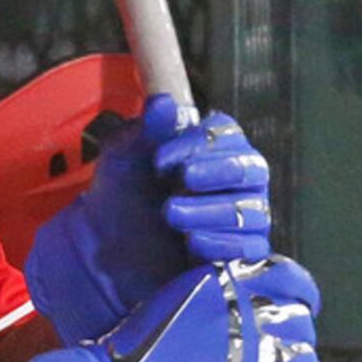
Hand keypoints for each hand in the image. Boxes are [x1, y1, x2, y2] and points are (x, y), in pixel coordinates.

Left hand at [25, 94, 271, 347]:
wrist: (108, 258)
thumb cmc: (121, 200)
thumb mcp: (124, 161)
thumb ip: (146, 131)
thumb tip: (164, 102)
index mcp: (211, 150)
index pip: (228, 135)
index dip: (199, 142)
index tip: (159, 158)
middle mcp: (235, 181)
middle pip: (251, 168)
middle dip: (217, 171)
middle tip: (181, 179)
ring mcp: (243, 220)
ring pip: (252, 209)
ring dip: (212, 209)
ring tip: (172, 214)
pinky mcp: (243, 259)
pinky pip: (251, 248)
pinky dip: (223, 243)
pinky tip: (193, 243)